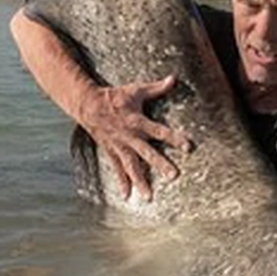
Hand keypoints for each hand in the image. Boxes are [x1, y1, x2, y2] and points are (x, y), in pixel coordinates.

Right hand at [79, 74, 192, 201]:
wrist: (88, 106)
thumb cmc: (115, 97)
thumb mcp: (136, 90)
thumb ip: (157, 88)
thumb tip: (174, 78)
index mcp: (139, 122)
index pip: (161, 131)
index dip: (174, 139)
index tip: (188, 147)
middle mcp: (131, 137)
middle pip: (148, 153)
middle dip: (160, 164)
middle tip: (173, 176)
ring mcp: (120, 147)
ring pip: (132, 166)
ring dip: (140, 181)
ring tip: (148, 197)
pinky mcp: (112, 152)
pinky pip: (117, 169)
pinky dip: (122, 182)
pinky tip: (127, 196)